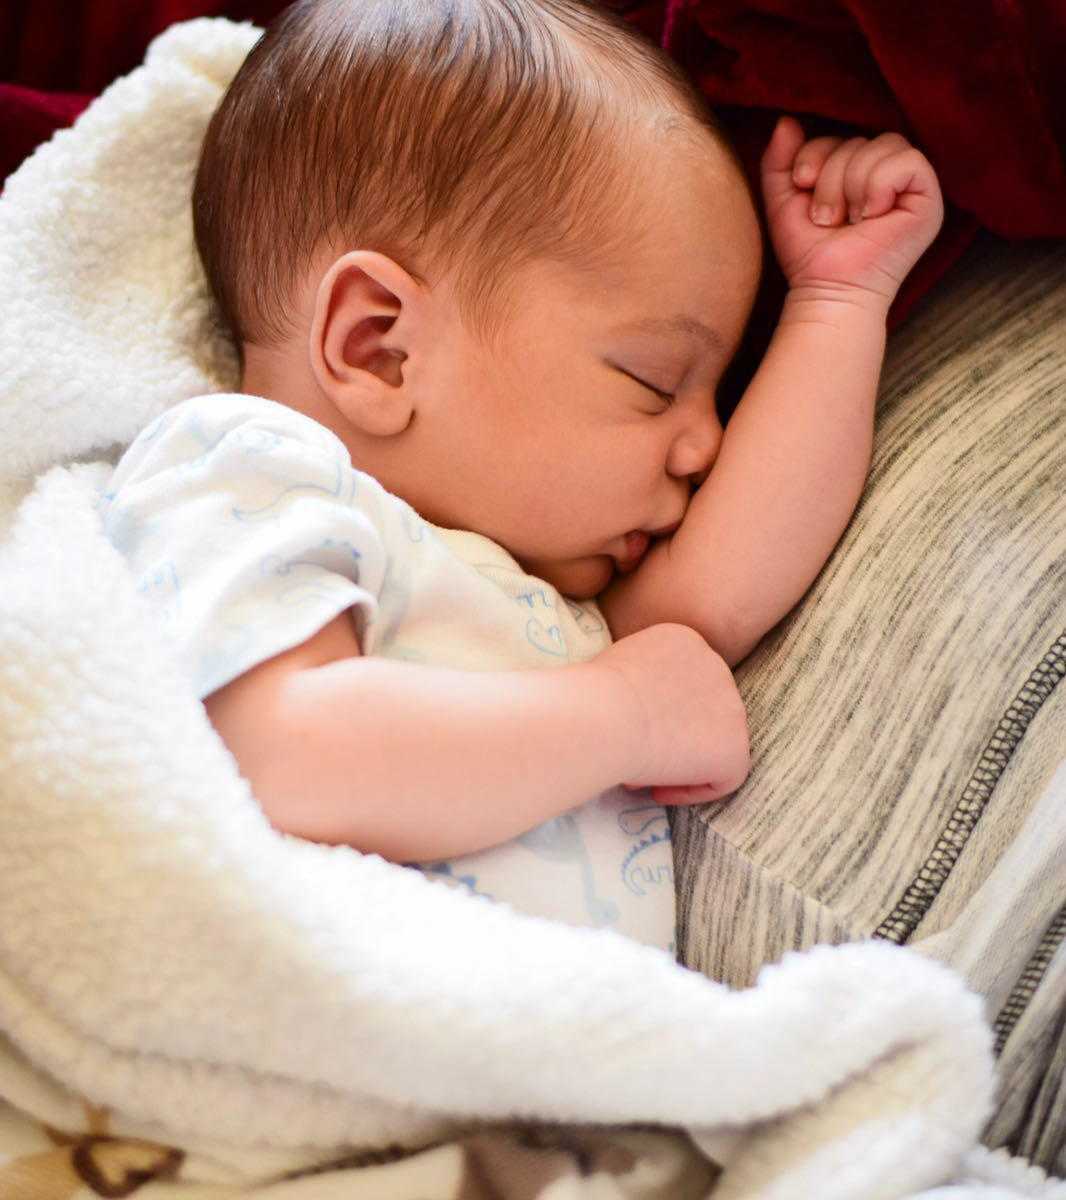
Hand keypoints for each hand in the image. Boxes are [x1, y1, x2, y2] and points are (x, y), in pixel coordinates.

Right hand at [594, 623, 750, 805]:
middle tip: (638, 757)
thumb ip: (636, 681)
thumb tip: (636, 714)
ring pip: (714, 743)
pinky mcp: (735, 747)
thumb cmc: (590, 696)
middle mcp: (715, 664)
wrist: (603, 715)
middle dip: (674, 736)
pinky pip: (724, 778)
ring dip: (682, 763)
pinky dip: (691, 789)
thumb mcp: (611, 667)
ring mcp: (731, 706)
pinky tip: (657, 790)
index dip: (660, 711)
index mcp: (684, 640)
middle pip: (703, 709)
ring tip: (642, 775)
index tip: (632, 730)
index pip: (683, 680)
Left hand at [761, 115, 944, 308]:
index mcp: (859, 173)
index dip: (816, 155)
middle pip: (859, 139)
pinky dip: (878, 186)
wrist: (827, 291)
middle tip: (828, 218)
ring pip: (882, 145)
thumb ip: (780, 162)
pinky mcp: (928, 199)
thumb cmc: (809, 253)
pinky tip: (871, 216)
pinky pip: (907, 161)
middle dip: (831, 178)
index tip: (803, 187)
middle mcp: (888, 176)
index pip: (841, 136)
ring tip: (848, 220)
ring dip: (852, 185)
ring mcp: (910, 187)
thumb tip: (786, 121)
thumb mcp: (783, 201)